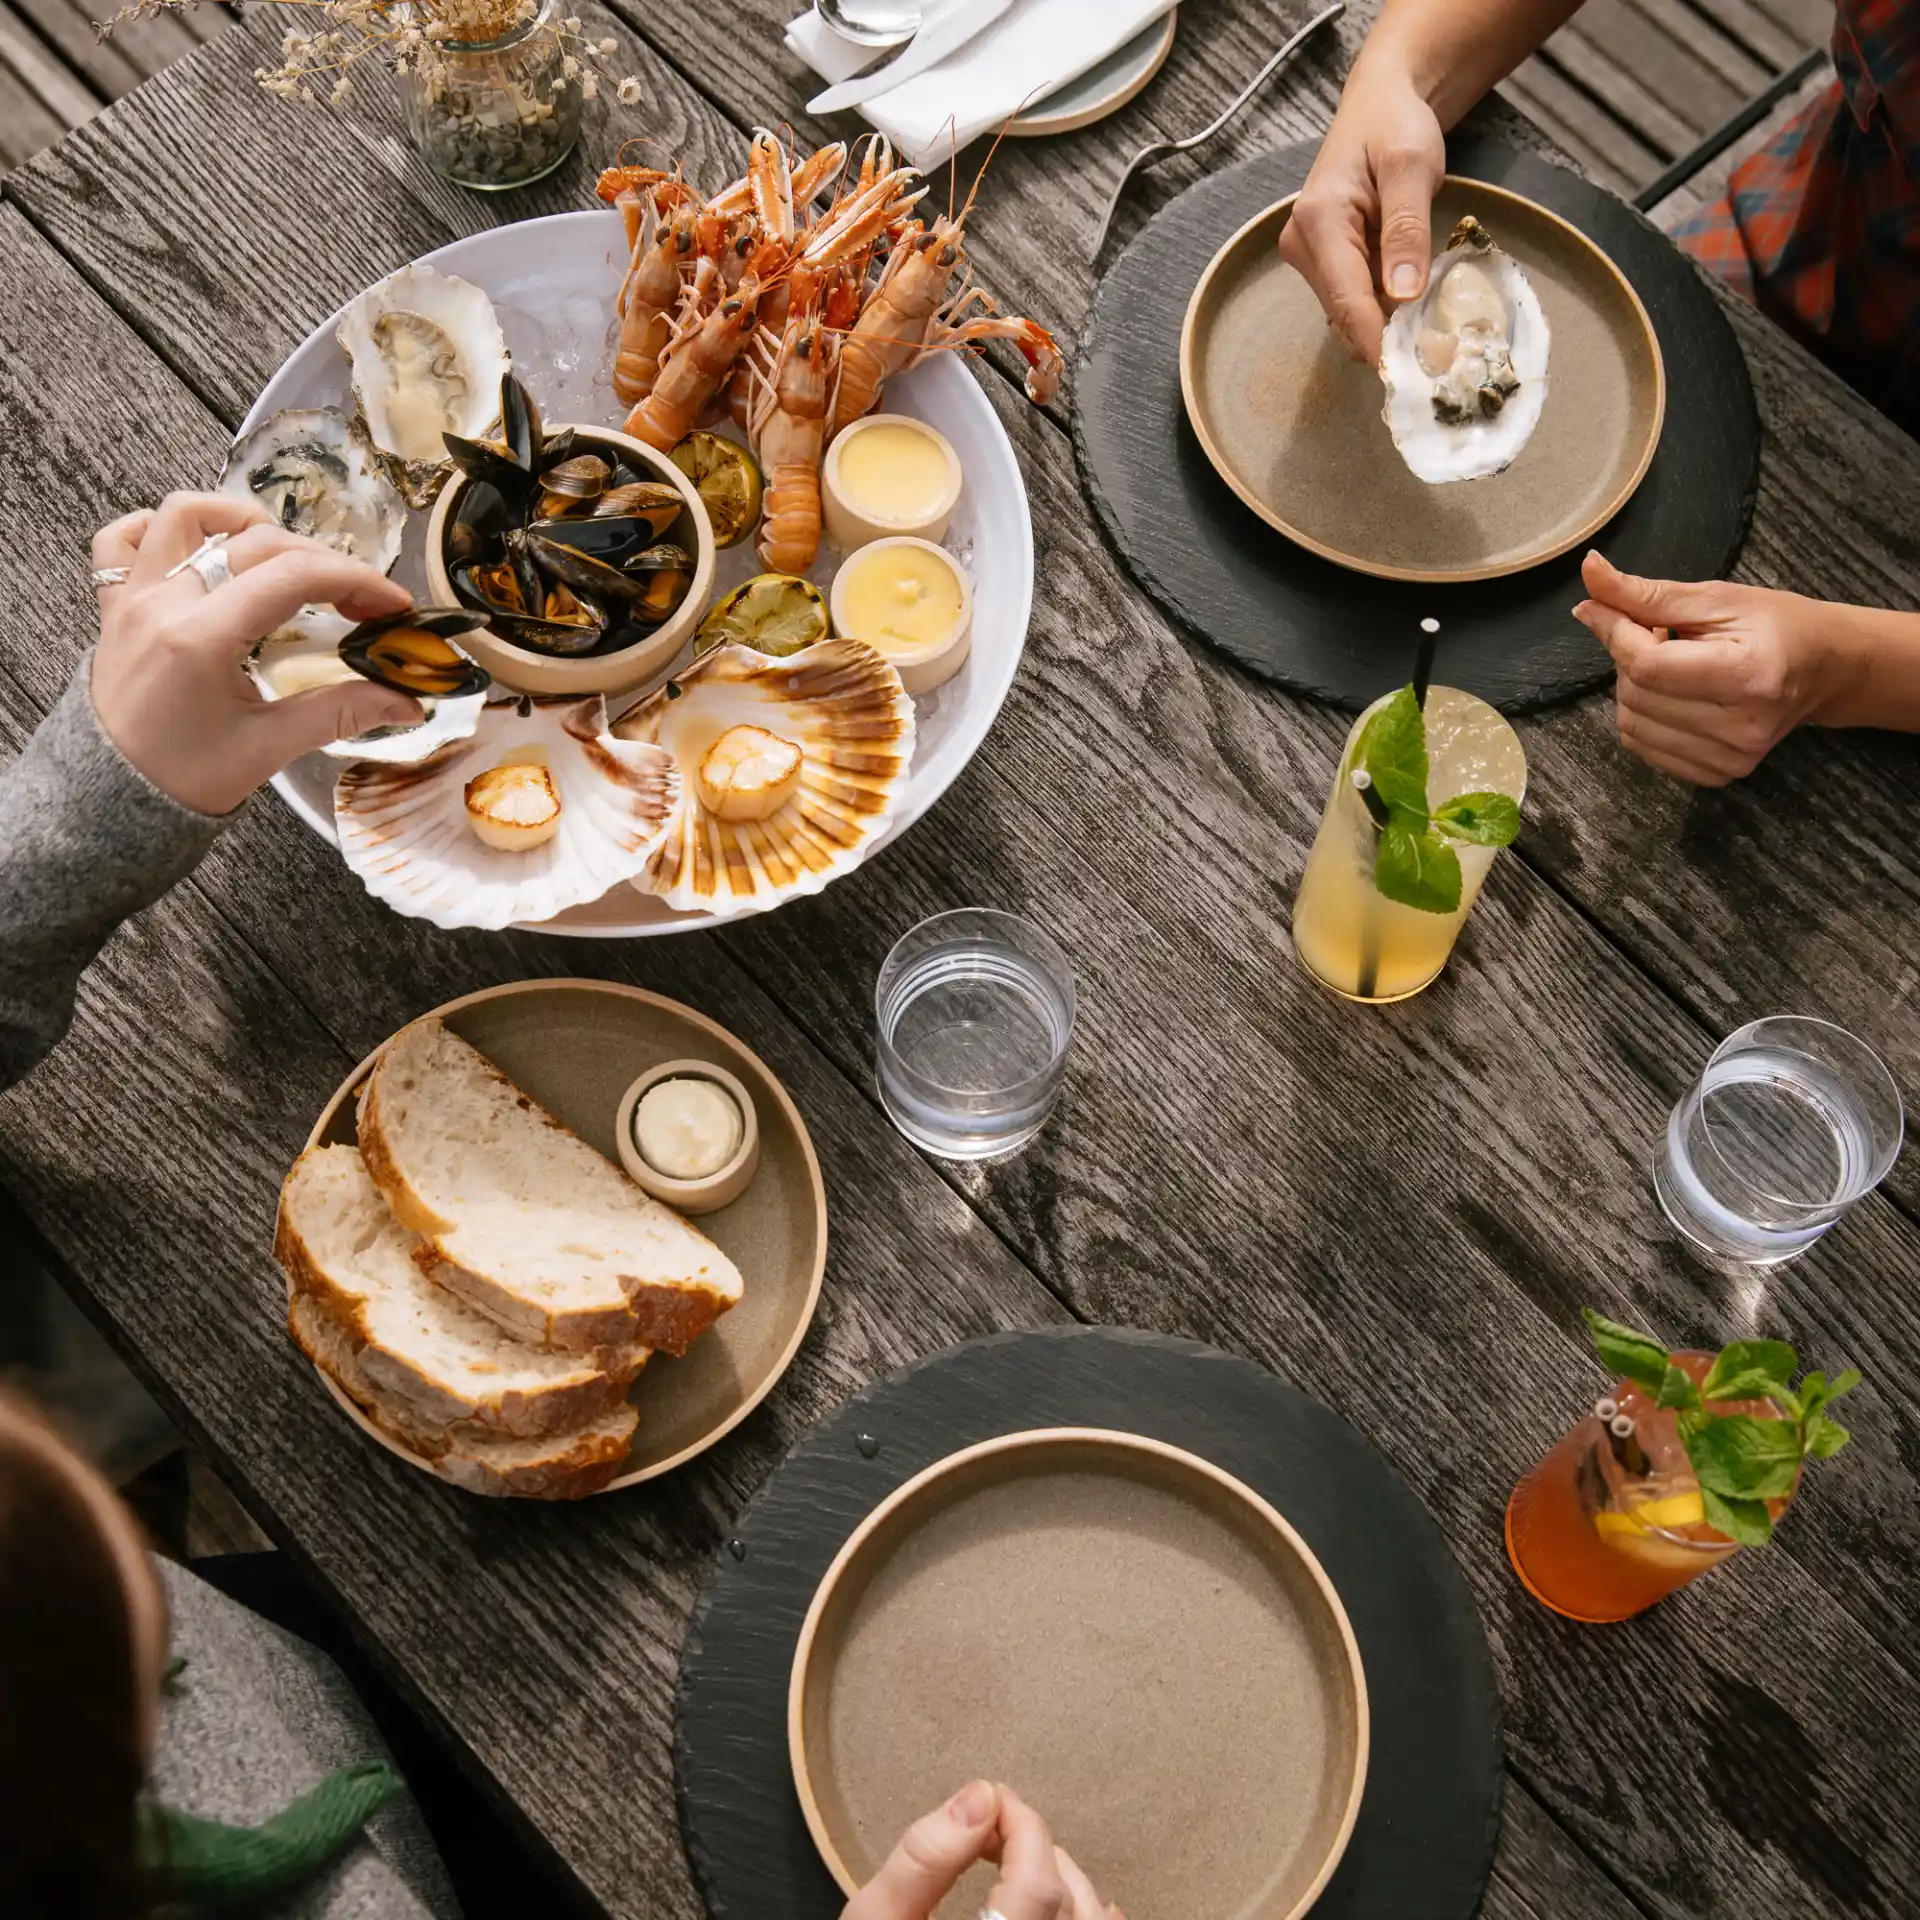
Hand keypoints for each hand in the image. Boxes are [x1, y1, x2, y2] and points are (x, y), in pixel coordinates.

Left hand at [90, 492, 420, 815]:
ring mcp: (132, 598)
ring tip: (282, 552)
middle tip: (360, 601)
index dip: (354, 579)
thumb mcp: (269, 747)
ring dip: (241, 520)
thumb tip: (406, 702)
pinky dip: (161, 528)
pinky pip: (121, 538)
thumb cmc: (184, 778)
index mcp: (200, 638)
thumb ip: (340, 713)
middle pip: (256, 542)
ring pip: (183, 515)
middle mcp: (162, 603)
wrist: (110, 801)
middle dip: (322, 561)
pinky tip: (201, 549)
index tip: (391, 603)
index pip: (291, 576)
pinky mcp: (115, 605)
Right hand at [843, 1781, 1123, 1919]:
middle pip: (1069, 1910)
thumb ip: (923, 1860)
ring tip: (1028, 1861)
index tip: (994, 1799)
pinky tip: (1088, 1910)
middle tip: (997, 1826)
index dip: (1023, 1827)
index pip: (1037, 1885)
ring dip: (1069, 1888)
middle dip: (1041, 1852)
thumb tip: (979, 1798)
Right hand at [1278, 56, 1444, 364]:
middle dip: (1385, 337)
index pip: (1347, 301)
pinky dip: (1383, 310)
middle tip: (1437, 353)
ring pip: (1348, 313)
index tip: (1410, 372)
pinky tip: (1413, 306)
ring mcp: (1309, 257)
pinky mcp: (1323, 263)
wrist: (1381, 104)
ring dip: (1386, 325)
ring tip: (1431, 328)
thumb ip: (1407, 229)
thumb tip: (1402, 296)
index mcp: (1319, 221)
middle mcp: (1302, 245)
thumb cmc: (1396, 125)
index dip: (1377, 341)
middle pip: (1345, 314)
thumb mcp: (1412, 167)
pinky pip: (1353, 299)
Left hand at [1574, 551, 1857, 786]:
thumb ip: (1646, 593)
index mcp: (1749, 676)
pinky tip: (1675, 694)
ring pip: (1631, 724)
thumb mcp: (1715, 598)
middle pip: (1635, 695)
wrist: (1822, 669)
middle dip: (1631, 658)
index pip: (1648, 666)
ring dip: (1636, 688)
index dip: (1616, 633)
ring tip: (1673, 665)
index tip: (1608, 609)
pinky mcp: (1717, 775)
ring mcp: (1730, 758)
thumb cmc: (1774, 625)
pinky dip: (1644, 716)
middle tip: (1662, 637)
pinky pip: (1643, 746)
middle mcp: (1742, 727)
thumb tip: (1589, 571)